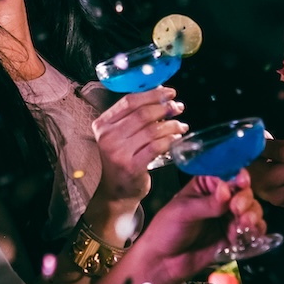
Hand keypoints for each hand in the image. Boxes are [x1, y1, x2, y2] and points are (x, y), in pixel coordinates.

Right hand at [91, 85, 186, 205]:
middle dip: (164, 108)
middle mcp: (107, 137)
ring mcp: (118, 153)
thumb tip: (161, 96)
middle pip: (142, 114)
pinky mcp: (131, 166)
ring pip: (151, 130)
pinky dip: (169, 139)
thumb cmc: (122, 158)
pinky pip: (156, 147)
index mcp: (102, 124)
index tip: (169, 92)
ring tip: (181, 125)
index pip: (129, 101)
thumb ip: (134, 116)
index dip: (152, 94)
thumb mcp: (120, 135)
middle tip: (178, 107)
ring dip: (171, 125)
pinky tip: (176, 138)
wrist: (116, 191)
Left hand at [133, 172, 265, 283]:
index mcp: (204, 185)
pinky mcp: (233, 236)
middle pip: (243, 191)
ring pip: (251, 209)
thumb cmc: (166, 231)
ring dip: (252, 215)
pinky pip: (252, 230)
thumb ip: (207, 204)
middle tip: (237, 209)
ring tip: (244, 224)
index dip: (237, 177)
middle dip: (244, 199)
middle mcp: (219, 198)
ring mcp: (227, 217)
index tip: (242, 182)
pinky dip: (255, 231)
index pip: (226, 174)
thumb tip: (226, 190)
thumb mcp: (183, 212)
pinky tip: (247, 235)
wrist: (164, 263)